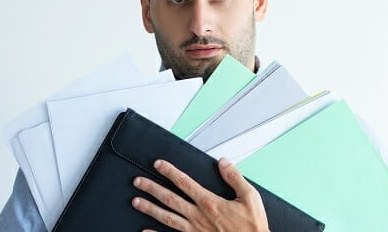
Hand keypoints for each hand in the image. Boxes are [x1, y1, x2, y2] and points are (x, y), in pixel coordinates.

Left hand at [131, 157, 268, 231]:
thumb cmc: (251, 226)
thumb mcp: (250, 197)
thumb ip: (234, 178)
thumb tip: (223, 162)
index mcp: (209, 203)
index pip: (184, 182)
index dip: (169, 172)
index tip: (158, 164)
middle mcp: (198, 216)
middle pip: (169, 198)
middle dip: (151, 188)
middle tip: (138, 181)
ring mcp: (194, 230)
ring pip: (166, 217)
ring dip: (149, 208)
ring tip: (135, 202)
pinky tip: (144, 231)